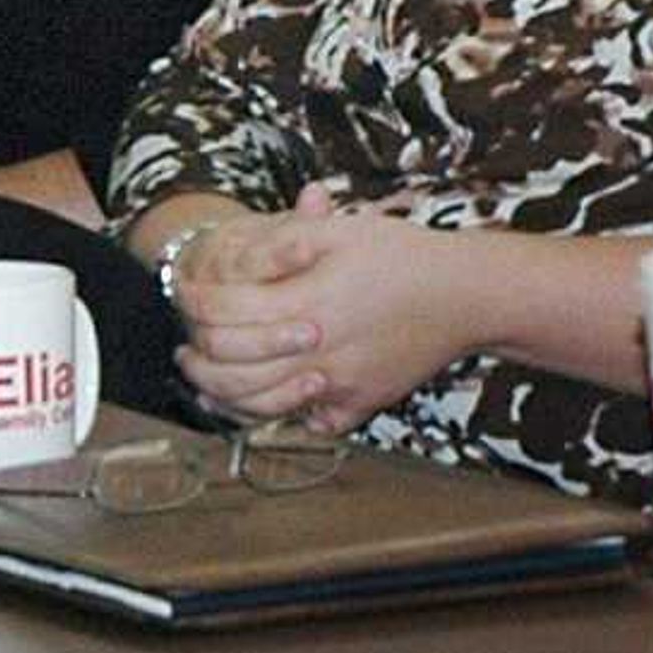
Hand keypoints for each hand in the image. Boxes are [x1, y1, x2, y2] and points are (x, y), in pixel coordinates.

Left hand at [170, 183, 470, 428]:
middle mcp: (319, 352)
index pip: (223, 314)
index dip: (192, 302)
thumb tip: (239, 254)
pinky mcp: (359, 404)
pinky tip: (262, 401)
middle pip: (230, 369)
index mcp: (308, 304)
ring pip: (259, 406)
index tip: (184, 293)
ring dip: (222, 395)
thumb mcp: (345, 230)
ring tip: (207, 378)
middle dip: (195, 358)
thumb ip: (287, 239)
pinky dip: (276, 417)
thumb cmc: (408, 257)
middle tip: (184, 346)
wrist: (469, 296)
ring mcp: (339, 385)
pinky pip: (306, 422)